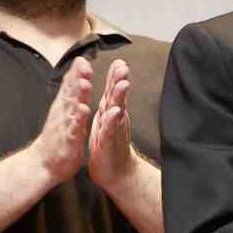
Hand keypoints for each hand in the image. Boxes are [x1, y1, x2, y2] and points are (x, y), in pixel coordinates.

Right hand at [30, 58, 92, 184]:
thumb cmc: (55, 138)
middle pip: (70, 93)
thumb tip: (74, 78)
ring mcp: (65, 127)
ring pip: (72, 108)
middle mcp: (63, 114)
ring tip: (84, 82)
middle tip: (83, 63)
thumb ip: (68, 96)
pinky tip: (84, 110)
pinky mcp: (69, 140)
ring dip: (78, 95)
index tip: (82, 58)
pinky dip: (78, 119)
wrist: (42, 164)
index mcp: (63, 108)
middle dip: (77, 78)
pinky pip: (74, 128)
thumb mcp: (62, 114)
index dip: (75, 72)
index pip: (69, 87)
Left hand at [88, 59, 135, 188]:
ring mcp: (113, 130)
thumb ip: (112, 100)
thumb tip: (116, 83)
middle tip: (124, 67)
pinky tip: (114, 112)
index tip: (119, 60)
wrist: (116, 172)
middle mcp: (115, 118)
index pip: (114, 90)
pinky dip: (111, 121)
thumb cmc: (109, 143)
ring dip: (120, 98)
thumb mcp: (109, 118)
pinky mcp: (108, 143)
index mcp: (111, 110)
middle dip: (120, 81)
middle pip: (118, 96)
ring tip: (123, 85)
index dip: (116, 76)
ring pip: (117, 110)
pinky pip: (110, 130)